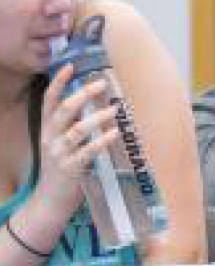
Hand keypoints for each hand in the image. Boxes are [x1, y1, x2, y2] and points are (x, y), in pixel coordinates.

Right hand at [36, 64, 118, 212]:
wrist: (50, 200)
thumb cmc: (61, 166)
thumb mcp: (60, 142)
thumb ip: (71, 124)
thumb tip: (93, 102)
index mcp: (47, 128)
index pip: (49, 100)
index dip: (58, 83)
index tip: (70, 65)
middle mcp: (51, 138)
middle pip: (63, 110)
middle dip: (82, 95)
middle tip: (101, 83)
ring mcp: (59, 153)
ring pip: (77, 130)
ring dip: (97, 118)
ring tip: (115, 109)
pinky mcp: (71, 168)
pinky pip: (88, 152)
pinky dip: (102, 141)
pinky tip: (115, 133)